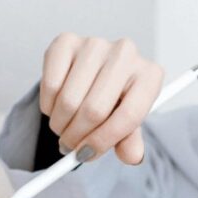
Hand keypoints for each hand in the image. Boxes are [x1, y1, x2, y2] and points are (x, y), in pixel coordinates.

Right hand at [40, 33, 164, 165]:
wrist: (97, 70)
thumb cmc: (116, 99)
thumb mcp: (128, 122)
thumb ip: (130, 141)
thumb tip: (132, 156)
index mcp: (150, 76)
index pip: (129, 116)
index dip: (104, 141)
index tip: (87, 154)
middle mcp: (126, 53)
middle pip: (94, 110)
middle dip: (77, 137)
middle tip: (69, 148)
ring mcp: (95, 44)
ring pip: (69, 100)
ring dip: (60, 124)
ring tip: (63, 128)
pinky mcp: (67, 41)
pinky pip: (51, 84)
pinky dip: (48, 105)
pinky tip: (55, 108)